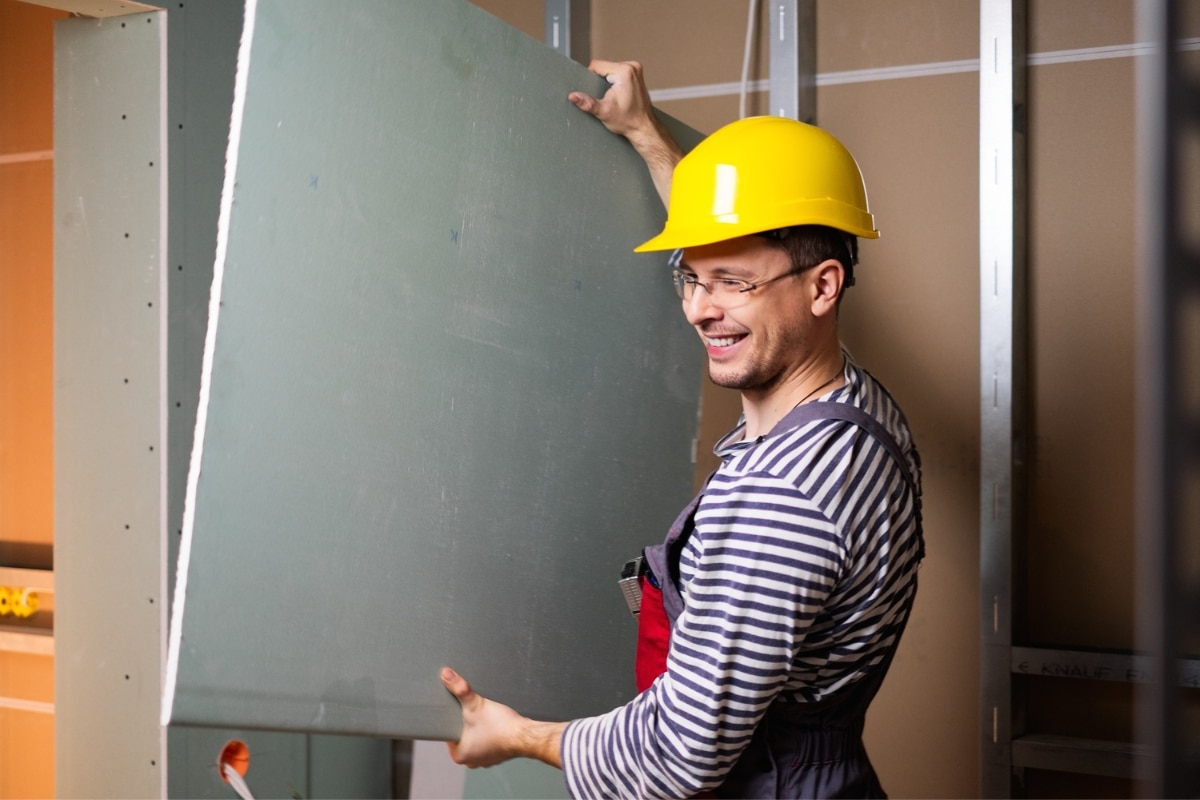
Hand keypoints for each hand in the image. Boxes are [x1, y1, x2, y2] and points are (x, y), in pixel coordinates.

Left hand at [441, 667, 564, 768]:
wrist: (525, 735)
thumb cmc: (500, 725)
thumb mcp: (475, 705)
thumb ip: (459, 689)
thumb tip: (445, 674)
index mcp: (459, 755)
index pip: (448, 733)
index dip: (451, 718)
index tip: (456, 708)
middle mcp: (471, 762)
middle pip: (461, 735)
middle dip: (465, 722)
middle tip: (470, 709)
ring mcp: (485, 760)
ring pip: (475, 738)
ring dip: (477, 727)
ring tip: (482, 714)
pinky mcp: (497, 755)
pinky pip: (487, 740)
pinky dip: (489, 732)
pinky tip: (492, 722)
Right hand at [569, 59, 681, 204]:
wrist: (644, 128)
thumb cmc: (629, 121)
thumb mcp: (604, 112)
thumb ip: (587, 103)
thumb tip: (573, 96)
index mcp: (625, 71)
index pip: (596, 65)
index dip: (590, 78)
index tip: (596, 93)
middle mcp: (632, 67)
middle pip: (604, 67)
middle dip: (600, 81)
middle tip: (606, 98)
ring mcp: (636, 70)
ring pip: (610, 70)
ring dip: (607, 82)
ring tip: (612, 97)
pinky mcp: (637, 75)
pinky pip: (618, 73)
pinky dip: (614, 82)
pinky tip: (617, 95)